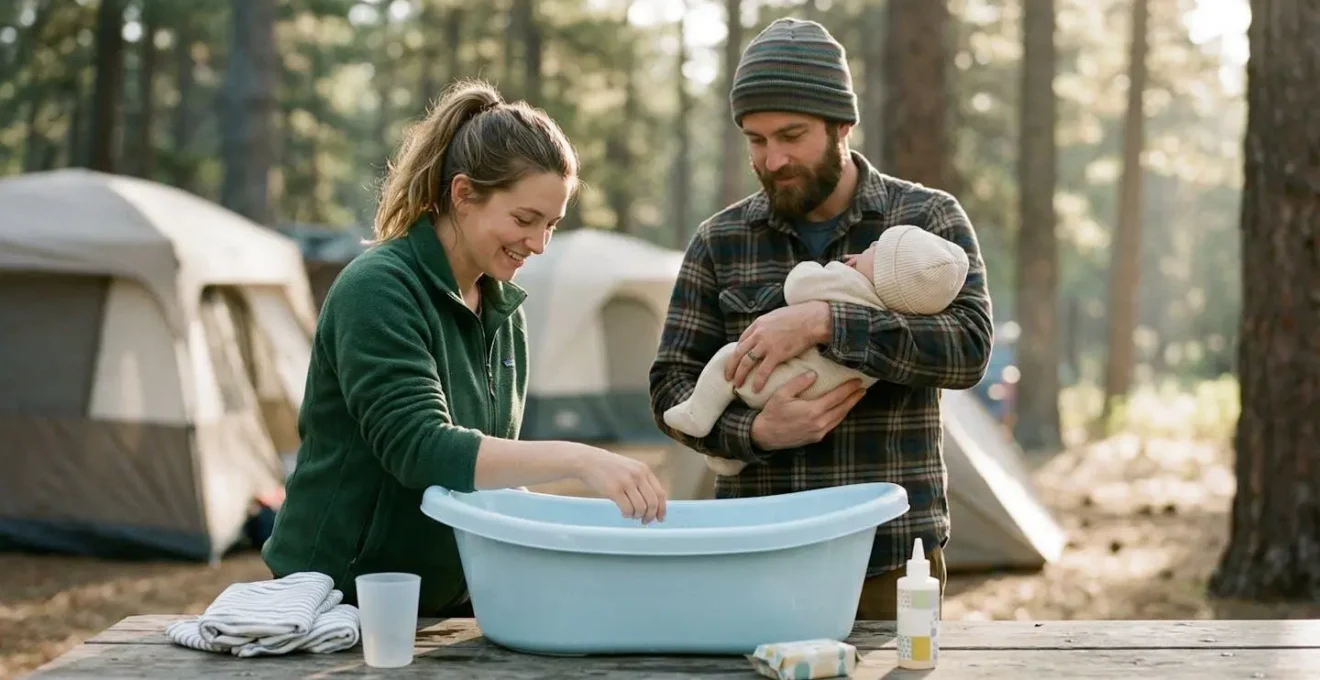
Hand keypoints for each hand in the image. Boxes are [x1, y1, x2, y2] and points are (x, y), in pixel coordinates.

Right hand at [567, 444, 667, 523]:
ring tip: (632, 515)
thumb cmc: (609, 467)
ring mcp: (626, 482)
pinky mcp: (614, 490)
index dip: (662, 509)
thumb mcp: (631, 468)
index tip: (660, 518)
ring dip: (637, 516)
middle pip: (653, 503)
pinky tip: (624, 513)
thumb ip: (642, 481)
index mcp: (644, 470)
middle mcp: (638, 475)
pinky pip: (627, 509)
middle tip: (645, 521)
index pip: (660, 493)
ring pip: (641, 508)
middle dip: (650, 516)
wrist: (588, 461)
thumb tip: (653, 504)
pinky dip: (628, 515)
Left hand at [725, 301, 830, 392]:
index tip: (735, 361)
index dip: (737, 352)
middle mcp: (758, 334)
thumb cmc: (799, 316)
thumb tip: (768, 331)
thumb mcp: (777, 316)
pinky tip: (755, 389)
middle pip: (738, 353)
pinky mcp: (776, 354)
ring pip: (746, 363)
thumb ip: (768, 325)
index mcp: (758, 324)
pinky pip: (763, 371)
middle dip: (731, 366)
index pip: (741, 340)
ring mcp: (765, 345)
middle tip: (728, 377)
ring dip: (739, 376)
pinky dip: (758, 381)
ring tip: (736, 385)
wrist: (812, 319)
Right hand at [750, 371, 864, 449]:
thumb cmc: (772, 413)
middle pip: (843, 408)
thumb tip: (814, 374)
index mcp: (813, 410)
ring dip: (849, 407)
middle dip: (854, 398)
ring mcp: (819, 432)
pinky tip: (841, 410)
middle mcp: (820, 423)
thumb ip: (799, 383)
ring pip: (840, 418)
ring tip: (856, 397)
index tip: (858, 381)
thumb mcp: (782, 394)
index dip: (849, 388)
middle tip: (862, 388)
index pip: (837, 397)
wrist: (765, 436)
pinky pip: (833, 425)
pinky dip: (840, 416)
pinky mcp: (816, 438)